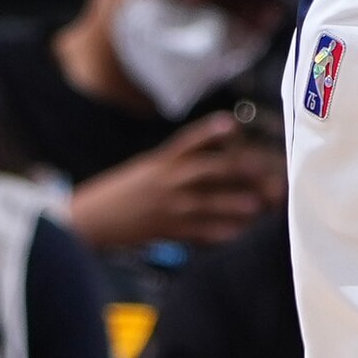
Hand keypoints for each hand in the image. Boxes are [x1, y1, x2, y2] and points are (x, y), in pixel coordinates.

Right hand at [69, 114, 285, 253]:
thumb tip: (218, 155)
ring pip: (207, 203)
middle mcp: (166, 181)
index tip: (230, 124)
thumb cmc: (124, 194)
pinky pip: (198, 232)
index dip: (209, 131)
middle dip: (239, 170)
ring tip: (257, 206)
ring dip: (234, 204)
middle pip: (208, 170)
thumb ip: (180, 163)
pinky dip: (219, 233)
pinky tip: (238, 233)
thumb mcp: (148, 169)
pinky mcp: (167, 230)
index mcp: (161, 162)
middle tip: (265, 172)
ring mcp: (167, 206)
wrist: (92, 220)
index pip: (188, 142)